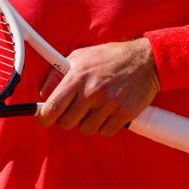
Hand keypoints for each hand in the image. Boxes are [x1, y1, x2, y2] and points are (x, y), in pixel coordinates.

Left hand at [36, 38, 160, 136]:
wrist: (145, 60)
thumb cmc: (110, 57)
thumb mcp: (81, 56)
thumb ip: (59, 73)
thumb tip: (44, 93)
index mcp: (78, 76)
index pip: (52, 108)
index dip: (45, 118)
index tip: (46, 119)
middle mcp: (92, 91)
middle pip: (67, 123)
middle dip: (68, 119)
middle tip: (76, 110)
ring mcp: (109, 103)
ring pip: (86, 130)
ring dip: (88, 122)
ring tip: (96, 107)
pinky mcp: (124, 113)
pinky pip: (105, 132)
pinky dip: (105, 126)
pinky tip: (109, 112)